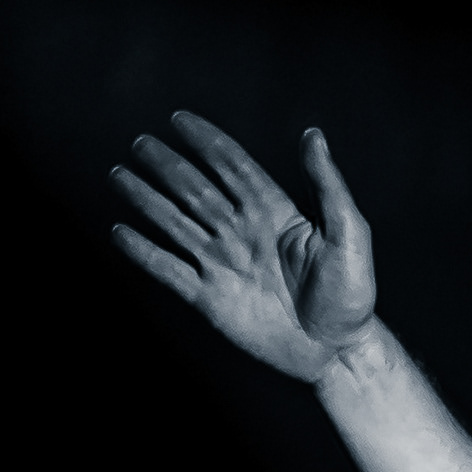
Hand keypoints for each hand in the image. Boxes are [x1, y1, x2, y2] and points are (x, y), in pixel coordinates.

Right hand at [107, 115, 376, 382]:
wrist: (338, 353)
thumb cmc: (351, 296)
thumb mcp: (349, 234)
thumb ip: (327, 185)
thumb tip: (312, 135)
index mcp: (272, 212)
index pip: (231, 166)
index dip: (206, 141)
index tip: (179, 119)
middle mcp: (242, 233)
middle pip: (195, 188)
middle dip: (166, 165)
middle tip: (140, 144)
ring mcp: (224, 265)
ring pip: (175, 223)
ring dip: (147, 199)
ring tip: (119, 176)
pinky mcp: (211, 300)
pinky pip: (170, 270)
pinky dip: (144, 252)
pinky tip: (121, 232)